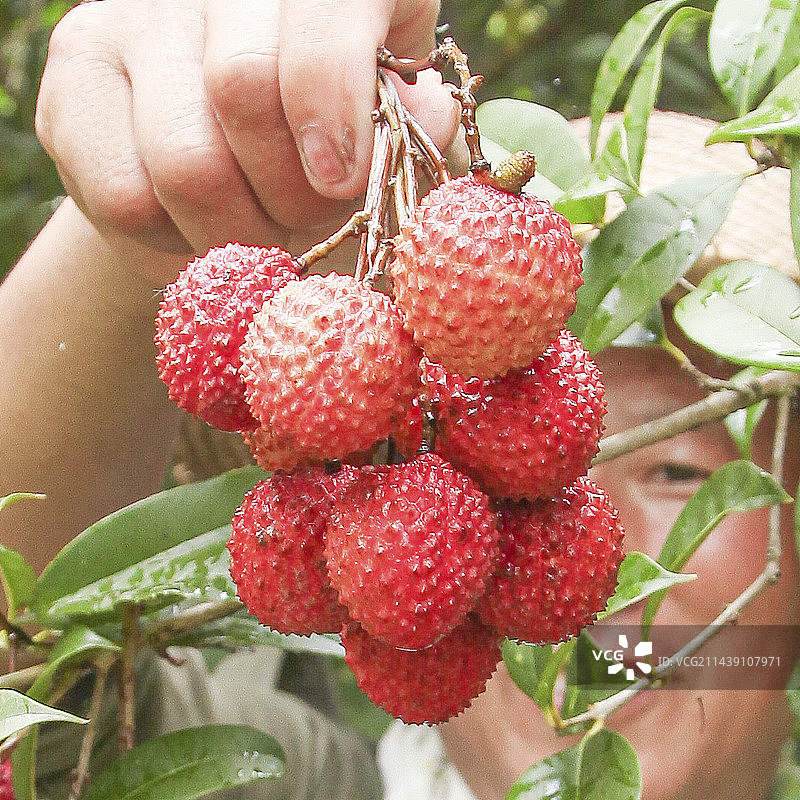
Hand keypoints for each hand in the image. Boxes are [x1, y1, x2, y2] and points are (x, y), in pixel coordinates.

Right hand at [35, 0, 458, 256]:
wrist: (220, 167)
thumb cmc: (323, 149)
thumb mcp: (387, 134)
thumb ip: (416, 130)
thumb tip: (426, 116)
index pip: (323, 16)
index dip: (335, 106)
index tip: (341, 182)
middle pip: (243, 90)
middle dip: (288, 194)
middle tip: (301, 221)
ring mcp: (136, 17)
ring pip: (185, 161)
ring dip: (235, 232)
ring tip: (256, 235)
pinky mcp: (74, 73)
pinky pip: (125, 197)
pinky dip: (176, 245)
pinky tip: (199, 233)